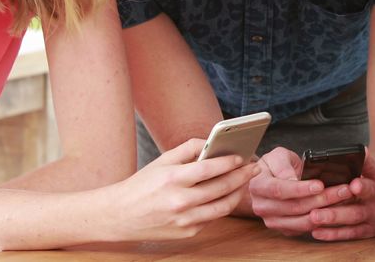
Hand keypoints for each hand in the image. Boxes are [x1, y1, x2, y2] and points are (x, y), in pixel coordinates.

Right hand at [120, 138, 258, 239]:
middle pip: (221, 188)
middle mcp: (180, 201)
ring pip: (223, 206)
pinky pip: (212, 218)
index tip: (243, 156)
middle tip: (254, 167)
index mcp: (172, 179)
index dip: (230, 162)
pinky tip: (227, 195)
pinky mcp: (187, 232)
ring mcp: (184, 220)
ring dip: (238, 192)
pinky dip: (221, 205)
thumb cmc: (142, 184)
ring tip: (245, 181)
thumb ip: (189, 148)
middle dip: (242, 176)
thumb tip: (213, 142)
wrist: (120, 215)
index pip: (209, 168)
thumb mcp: (161, 160)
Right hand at [248, 147, 354, 235]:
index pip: (279, 189)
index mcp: (258, 186)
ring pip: (302, 221)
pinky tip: (337, 208)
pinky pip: (306, 228)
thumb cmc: (275, 165)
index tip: (320, 185)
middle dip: (321, 199)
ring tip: (345, 198)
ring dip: (326, 211)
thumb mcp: (278, 156)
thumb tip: (292, 179)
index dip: (301, 189)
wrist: (270, 179)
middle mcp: (262, 207)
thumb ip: (283, 166)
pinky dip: (324, 220)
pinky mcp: (285, 229)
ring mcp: (273, 221)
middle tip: (343, 190)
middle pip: (294, 207)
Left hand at [306, 150, 374, 240]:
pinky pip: (349, 235)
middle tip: (315, 212)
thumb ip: (367, 162)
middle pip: (356, 211)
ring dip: (331, 223)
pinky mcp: (367, 233)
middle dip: (335, 212)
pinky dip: (332, 235)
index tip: (352, 186)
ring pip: (351, 224)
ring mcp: (373, 222)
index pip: (370, 188)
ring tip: (312, 219)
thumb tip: (359, 150)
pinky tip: (316, 232)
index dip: (362, 188)